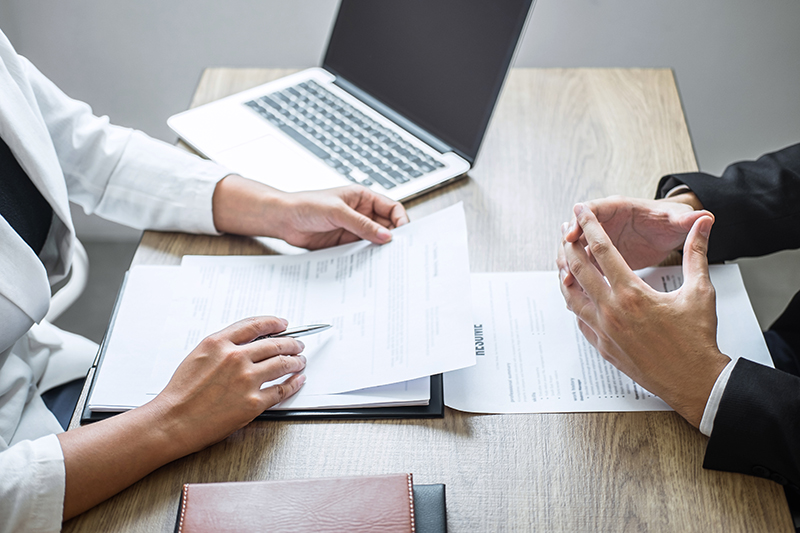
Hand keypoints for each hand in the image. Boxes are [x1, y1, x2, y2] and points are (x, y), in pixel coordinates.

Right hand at [58, 316, 305, 518]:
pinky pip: (281, 390)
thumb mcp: (198, 356)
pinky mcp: (253, 402)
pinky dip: (293, 383)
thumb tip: (246, 343)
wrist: (172, 421)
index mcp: (219, 343)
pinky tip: (297, 380)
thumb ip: (222, 347)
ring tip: (300, 361)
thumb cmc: (180, 394)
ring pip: (282, 364)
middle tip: (297, 344)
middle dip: (291, 343)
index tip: (283, 323)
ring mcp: (246, 380)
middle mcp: (235, 358)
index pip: (255, 325)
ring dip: (296, 361)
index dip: (273, 323)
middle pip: (274, 344)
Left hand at [212, 175, 408, 248]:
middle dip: (393, 239)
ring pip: (375, 241)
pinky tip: (368, 265)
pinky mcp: (344, 243)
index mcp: (363, 198)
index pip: (391, 209)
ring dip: (379, 250)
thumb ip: (362, 224)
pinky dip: (366, 259)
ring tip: (385, 261)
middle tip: (398, 252)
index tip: (403, 235)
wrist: (282, 219)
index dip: (401, 221)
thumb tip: (386, 236)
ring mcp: (353, 229)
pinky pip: (361, 252)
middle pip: (386, 227)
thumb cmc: (306, 205)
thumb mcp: (336, 212)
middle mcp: (361, 214)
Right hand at [557, 194, 710, 285]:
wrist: (670, 231)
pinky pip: (584, 265)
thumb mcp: (679, 220)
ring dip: (570, 261)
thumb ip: (688, 220)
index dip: (583, 221)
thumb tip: (705, 217)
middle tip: (564, 258)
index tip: (575, 232)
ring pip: (578, 249)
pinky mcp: (601, 257)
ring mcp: (601, 240)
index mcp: (621, 208)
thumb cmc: (671, 222)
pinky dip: (578, 275)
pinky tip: (573, 289)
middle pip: (579, 230)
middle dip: (569, 244)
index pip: (595, 209)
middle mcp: (607, 223)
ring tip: (566, 278)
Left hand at [558, 204, 729, 426]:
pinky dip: (575, 304)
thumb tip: (704, 224)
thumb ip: (696, 253)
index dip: (589, 226)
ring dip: (566, 275)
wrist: (694, 380)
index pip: (602, 250)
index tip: (581, 210)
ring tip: (563, 260)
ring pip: (571, 296)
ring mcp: (603, 331)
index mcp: (632, 293)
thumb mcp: (700, 291)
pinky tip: (575, 295)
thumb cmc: (698, 338)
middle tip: (564, 230)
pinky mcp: (602, 347)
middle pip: (579, 270)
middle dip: (569, 245)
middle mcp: (612, 311)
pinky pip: (580, 320)